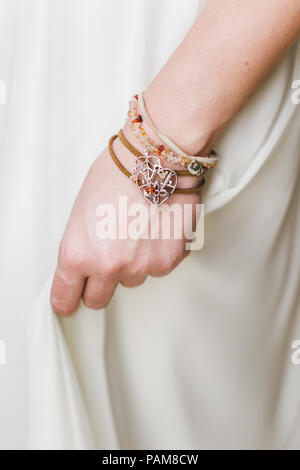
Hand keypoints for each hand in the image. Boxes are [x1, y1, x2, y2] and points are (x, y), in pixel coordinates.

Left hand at [50, 134, 201, 315]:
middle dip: (98, 286)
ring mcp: (142, 267)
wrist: (157, 159)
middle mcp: (109, 266)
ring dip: (131, 265)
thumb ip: (82, 246)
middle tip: (105, 263)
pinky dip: (155, 254)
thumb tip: (86, 264)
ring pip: (132, 280)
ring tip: (136, 230)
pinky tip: (154, 228)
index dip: (66, 300)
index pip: (66, 295)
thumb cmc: (118, 174)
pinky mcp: (168, 262)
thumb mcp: (81, 212)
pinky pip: (156, 268)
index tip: (68, 302)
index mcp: (79, 254)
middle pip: (98, 299)